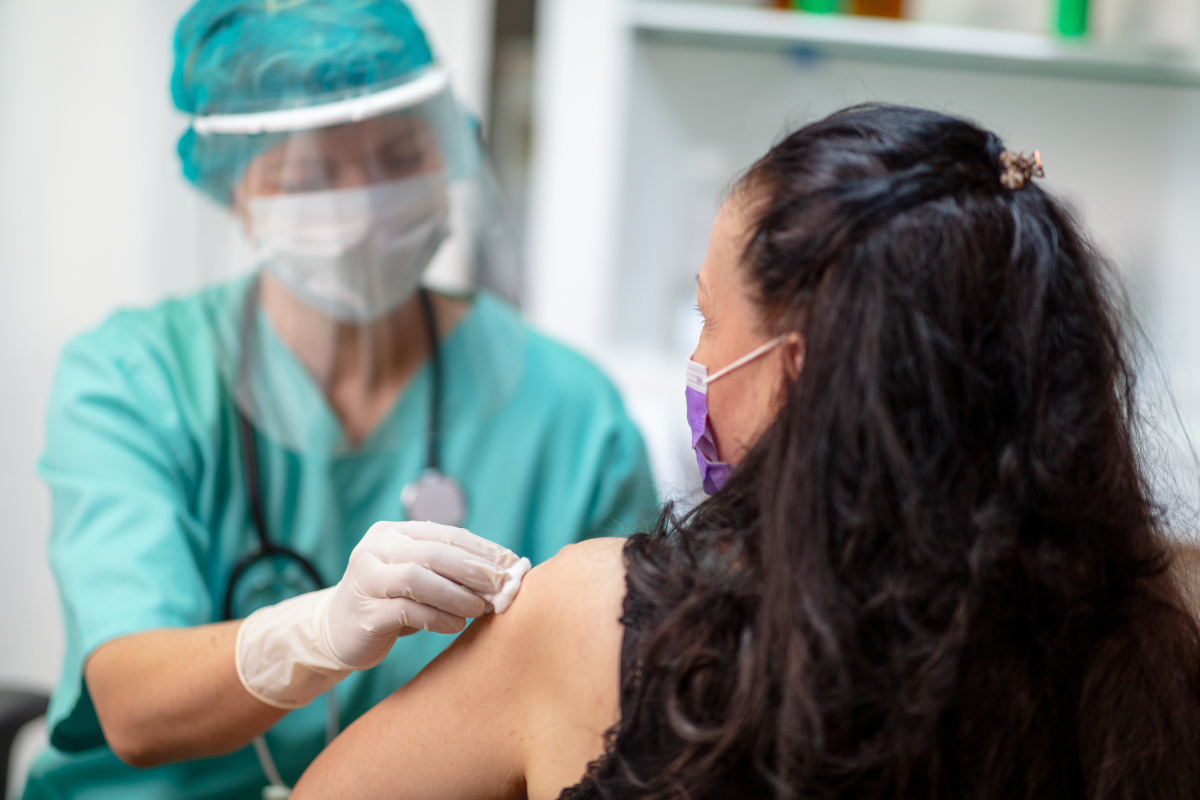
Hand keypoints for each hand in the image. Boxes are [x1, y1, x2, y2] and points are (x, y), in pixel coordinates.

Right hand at [320, 520, 520, 668]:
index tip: (513, 564)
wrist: (335, 632)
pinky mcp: (365, 613)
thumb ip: (449, 570)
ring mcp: (365, 579)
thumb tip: (506, 572)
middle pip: (434, 552)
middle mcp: (375, 548)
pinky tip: (457, 625)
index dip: (482, 549)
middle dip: (474, 569)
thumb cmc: (388, 602)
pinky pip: (407, 611)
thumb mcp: (416, 577)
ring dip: (457, 594)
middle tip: (503, 586)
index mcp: (392, 532)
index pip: (446, 534)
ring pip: (418, 578)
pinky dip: (437, 618)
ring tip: (482, 608)